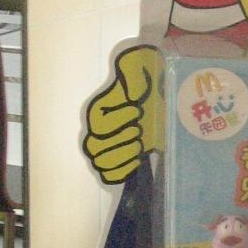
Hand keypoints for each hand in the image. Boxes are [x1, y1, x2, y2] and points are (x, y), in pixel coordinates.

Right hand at [82, 45, 164, 183]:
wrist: (154, 114)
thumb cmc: (145, 95)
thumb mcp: (141, 77)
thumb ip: (134, 72)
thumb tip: (130, 75)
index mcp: (97, 111)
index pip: (98, 121)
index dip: (119, 117)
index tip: (138, 110)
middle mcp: (92, 134)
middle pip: (96, 145)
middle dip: (121, 138)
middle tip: (139, 130)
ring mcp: (99, 153)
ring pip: (101, 162)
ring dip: (124, 154)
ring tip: (140, 144)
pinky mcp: (109, 169)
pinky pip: (109, 176)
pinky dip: (123, 171)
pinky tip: (138, 161)